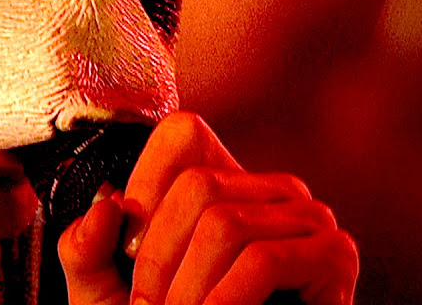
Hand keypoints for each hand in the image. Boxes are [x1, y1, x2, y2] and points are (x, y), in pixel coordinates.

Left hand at [58, 113, 357, 304]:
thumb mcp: (104, 294)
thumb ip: (85, 250)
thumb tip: (107, 205)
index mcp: (229, 181)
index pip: (182, 134)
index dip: (144, 191)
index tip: (129, 261)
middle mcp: (274, 188)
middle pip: (198, 184)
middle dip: (157, 259)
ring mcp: (311, 217)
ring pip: (226, 223)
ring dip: (187, 291)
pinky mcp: (336, 255)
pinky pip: (265, 260)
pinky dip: (225, 302)